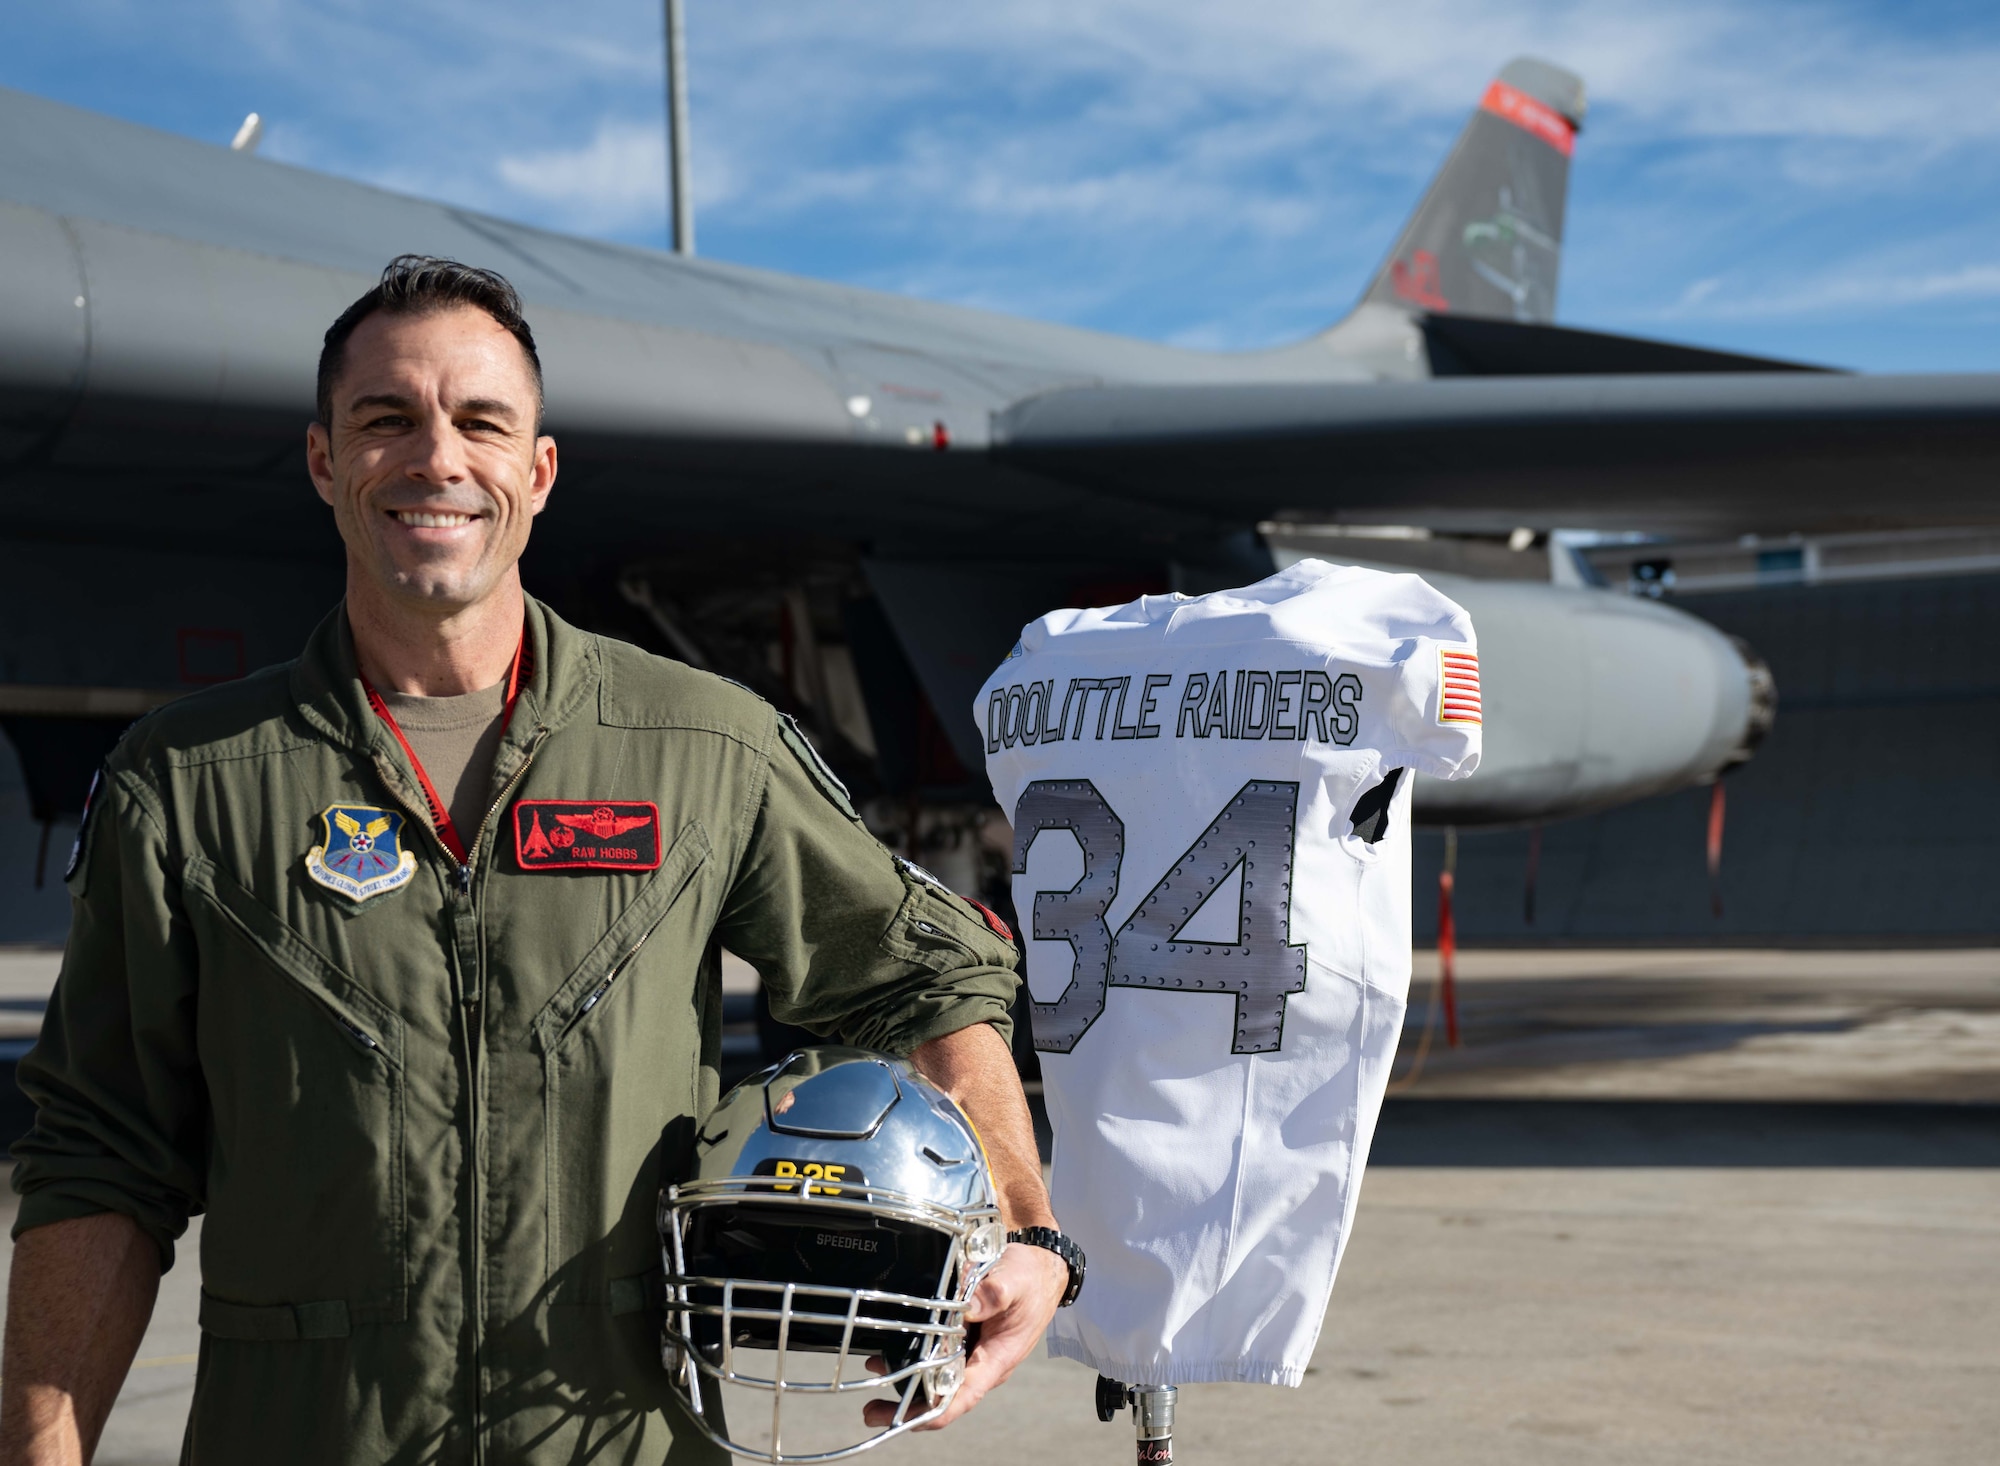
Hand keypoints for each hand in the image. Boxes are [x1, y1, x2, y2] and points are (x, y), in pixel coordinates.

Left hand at [862, 1240, 1067, 1430]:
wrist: (1041, 1268)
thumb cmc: (1032, 1280)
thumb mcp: (1015, 1282)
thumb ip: (993, 1294)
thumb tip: (967, 1307)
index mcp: (996, 1359)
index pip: (962, 1397)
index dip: (932, 1413)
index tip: (902, 1422)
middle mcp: (981, 1362)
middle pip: (942, 1394)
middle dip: (907, 1406)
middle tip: (871, 1411)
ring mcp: (971, 1350)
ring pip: (935, 1374)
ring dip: (905, 1378)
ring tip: (873, 1372)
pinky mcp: (963, 1336)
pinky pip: (936, 1351)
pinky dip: (912, 1352)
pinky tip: (888, 1347)